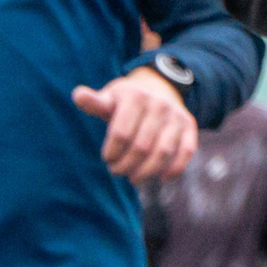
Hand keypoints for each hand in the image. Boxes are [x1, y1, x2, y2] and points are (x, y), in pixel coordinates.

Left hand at [72, 71, 197, 181]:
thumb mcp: (109, 97)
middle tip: (117, 171)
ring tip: (134, 178)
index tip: (107, 159)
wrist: (158, 87)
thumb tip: (77, 95)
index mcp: (135, 96)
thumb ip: (94, 102)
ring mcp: (176, 116)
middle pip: (141, 146)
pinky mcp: (189, 125)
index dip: (112, 153)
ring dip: (146, 172)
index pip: (121, 134)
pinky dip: (174, 169)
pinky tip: (161, 178)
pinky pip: (186, 152)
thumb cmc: (126, 100)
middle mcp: (159, 104)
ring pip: (162, 152)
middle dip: (125, 165)